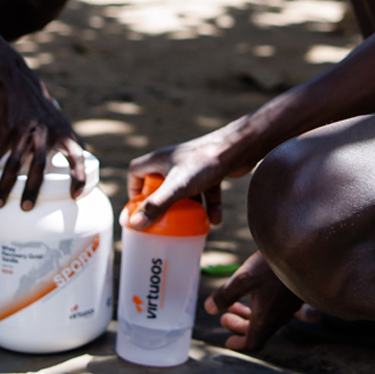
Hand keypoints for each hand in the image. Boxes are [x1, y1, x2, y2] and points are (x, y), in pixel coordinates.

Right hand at [0, 72, 83, 210]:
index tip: (76, 196)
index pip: (77, 156)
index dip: (78, 176)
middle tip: (26, 208)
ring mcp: (25, 131)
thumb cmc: (42, 108)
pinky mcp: (7, 128)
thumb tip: (79, 166)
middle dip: (33, 189)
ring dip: (5, 185)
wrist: (18, 83)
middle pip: (40, 166)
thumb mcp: (61, 122)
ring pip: (14, 163)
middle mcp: (46, 133)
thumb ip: (68, 143)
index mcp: (63, 133)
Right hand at [125, 125, 252, 229]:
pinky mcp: (211, 171)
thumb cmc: (205, 162)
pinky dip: (209, 206)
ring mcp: (193, 166)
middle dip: (163, 205)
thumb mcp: (177, 187)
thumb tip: (134, 225)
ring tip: (191, 227)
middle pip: (160, 184)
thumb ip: (156, 206)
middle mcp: (174, 161)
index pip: (136, 171)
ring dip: (188, 209)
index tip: (138, 209)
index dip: (134, 190)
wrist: (240, 147)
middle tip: (164, 222)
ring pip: (185, 190)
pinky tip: (215, 221)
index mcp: (159, 159)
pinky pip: (206, 191)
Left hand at [204, 252, 299, 352]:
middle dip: (239, 327)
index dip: (239, 344)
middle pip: (258, 331)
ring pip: (267, 319)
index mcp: (266, 319)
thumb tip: (209, 309)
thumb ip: (225, 295)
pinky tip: (254, 293)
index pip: (252, 343)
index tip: (228, 341)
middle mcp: (279, 317)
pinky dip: (260, 307)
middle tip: (224, 318)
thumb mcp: (244, 279)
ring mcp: (288, 307)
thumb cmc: (274, 267)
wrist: (307, 253)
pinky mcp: (293, 295)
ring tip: (233, 305)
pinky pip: (275, 309)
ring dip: (249, 315)